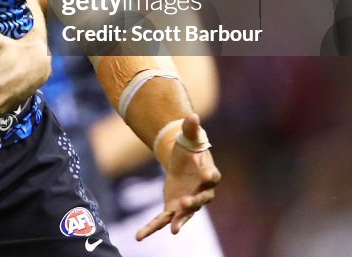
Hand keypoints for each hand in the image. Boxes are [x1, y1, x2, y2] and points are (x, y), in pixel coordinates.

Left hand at [136, 114, 220, 240]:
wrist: (183, 162)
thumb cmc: (190, 149)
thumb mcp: (189, 136)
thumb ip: (191, 127)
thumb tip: (192, 115)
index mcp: (208, 173)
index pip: (212, 176)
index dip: (210, 175)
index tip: (208, 175)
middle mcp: (201, 192)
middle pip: (200, 199)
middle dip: (194, 202)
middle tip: (186, 203)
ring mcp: (187, 203)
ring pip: (184, 215)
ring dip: (179, 221)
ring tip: (174, 230)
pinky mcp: (173, 208)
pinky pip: (162, 219)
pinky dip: (151, 228)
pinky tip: (139, 236)